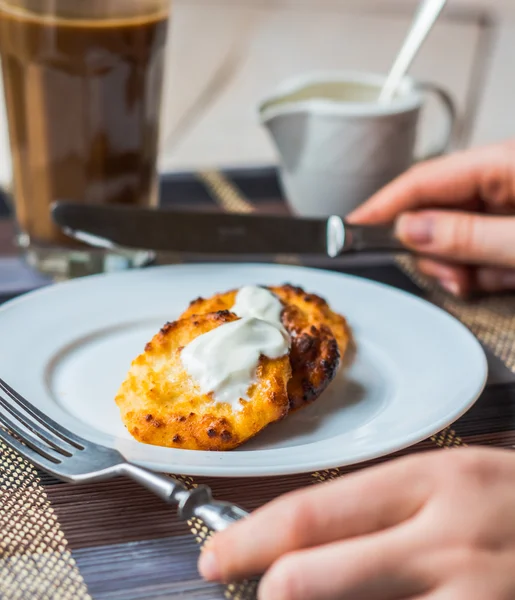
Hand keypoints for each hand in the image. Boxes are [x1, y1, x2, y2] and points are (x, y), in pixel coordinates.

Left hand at [198, 448, 514, 599]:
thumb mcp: (452, 481)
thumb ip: (381, 510)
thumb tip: (305, 544)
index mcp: (428, 482)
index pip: (312, 511)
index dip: (250, 538)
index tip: (216, 555)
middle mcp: (443, 540)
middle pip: (310, 579)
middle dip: (268, 594)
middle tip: (258, 594)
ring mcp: (469, 598)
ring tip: (321, 596)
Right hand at [347, 141, 514, 296]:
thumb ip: (467, 235)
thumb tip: (408, 230)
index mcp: (503, 163)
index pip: (422, 180)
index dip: (382, 206)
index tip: (349, 229)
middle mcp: (499, 178)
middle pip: (433, 214)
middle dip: (437, 254)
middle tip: (455, 278)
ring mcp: (506, 203)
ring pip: (452, 239)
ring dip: (468, 269)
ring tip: (503, 276)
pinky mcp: (510, 227)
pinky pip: (477, 252)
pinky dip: (487, 272)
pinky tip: (509, 274)